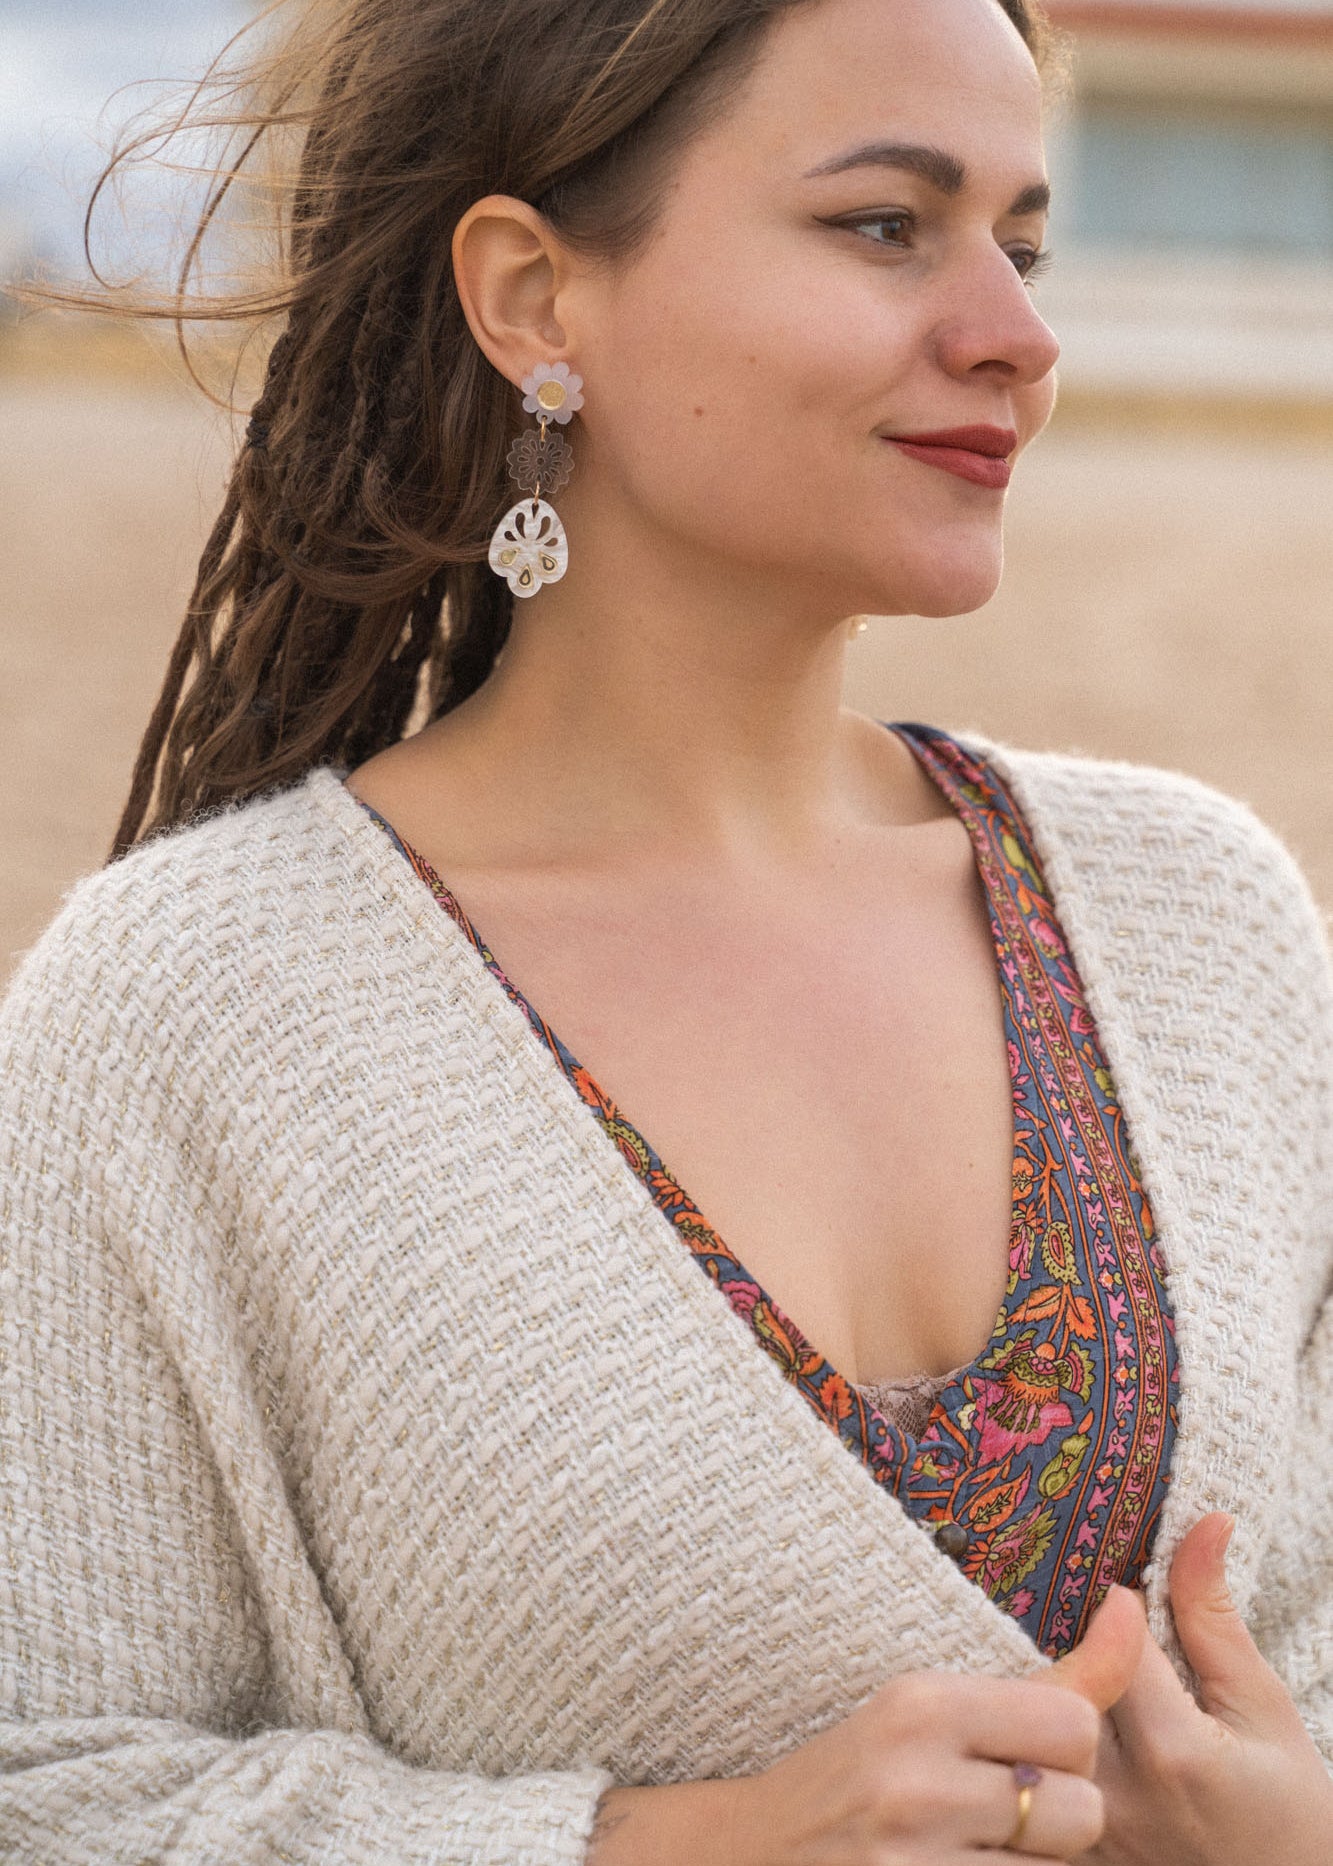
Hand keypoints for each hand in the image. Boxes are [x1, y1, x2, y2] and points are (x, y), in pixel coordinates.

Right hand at [714, 1583, 1146, 1862]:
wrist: (752, 1853)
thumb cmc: (864, 1774)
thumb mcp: (935, 1711)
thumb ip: (1053, 1675)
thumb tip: (1129, 1605)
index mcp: (920, 1706)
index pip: (1075, 1724)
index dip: (1066, 1749)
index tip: (1024, 1754)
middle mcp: (917, 1785)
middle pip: (1081, 1811)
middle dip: (1057, 1820)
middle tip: (1002, 1817)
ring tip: (980, 1852)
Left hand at [1065, 1513, 1332, 1865]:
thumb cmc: (1290, 1811)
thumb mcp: (1263, 1708)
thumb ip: (1213, 1616)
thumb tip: (1204, 1521)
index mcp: (1171, 1751)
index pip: (1111, 1640)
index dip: (1116, 1605)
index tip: (1127, 1593)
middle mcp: (1115, 1792)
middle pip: (1058, 1682)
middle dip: (1068, 1644)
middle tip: (1093, 1631)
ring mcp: (1085, 1831)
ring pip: (1032, 1732)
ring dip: (1045, 1689)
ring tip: (1073, 1674)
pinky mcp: (1070, 1852)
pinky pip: (1033, 1778)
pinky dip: (1038, 1742)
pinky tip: (1058, 1725)